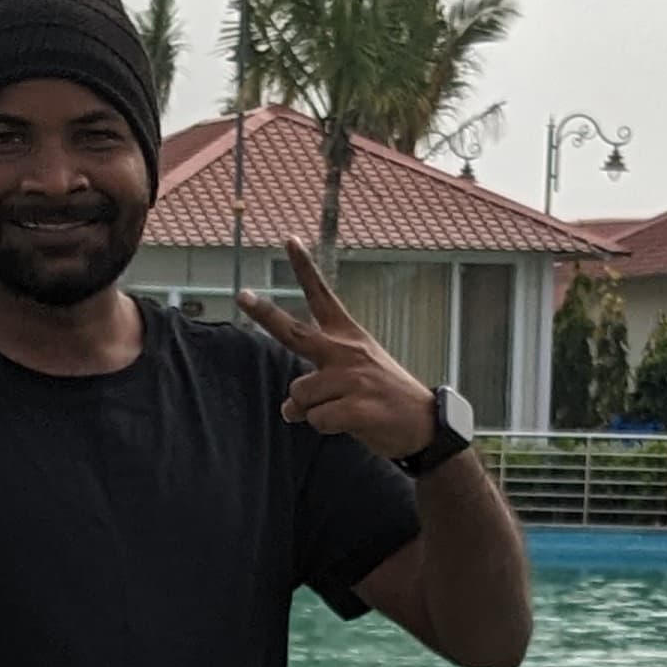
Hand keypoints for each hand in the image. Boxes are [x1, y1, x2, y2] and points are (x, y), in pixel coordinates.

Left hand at [240, 241, 434, 460]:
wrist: (424, 425)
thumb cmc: (383, 400)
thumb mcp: (354, 379)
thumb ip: (317, 385)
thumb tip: (289, 408)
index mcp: (348, 336)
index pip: (322, 296)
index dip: (305, 268)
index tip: (289, 239)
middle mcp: (347, 351)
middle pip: (294, 332)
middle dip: (265, 314)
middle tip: (241, 295)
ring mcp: (353, 378)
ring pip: (299, 395)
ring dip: (310, 411)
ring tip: (341, 412)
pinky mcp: (359, 407)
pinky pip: (317, 420)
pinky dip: (325, 427)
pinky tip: (351, 424)